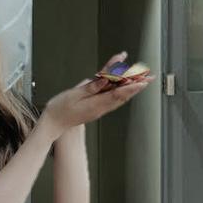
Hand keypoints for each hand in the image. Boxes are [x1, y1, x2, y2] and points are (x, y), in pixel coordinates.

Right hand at [40, 52, 155, 134]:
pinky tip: (123, 85)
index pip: (117, 94)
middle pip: (122, 95)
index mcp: (96, 104)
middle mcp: (100, 108)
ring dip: (131, 88)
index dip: (131, 86)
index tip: (142, 82)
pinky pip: (111, 98)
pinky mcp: (96, 107)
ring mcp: (99, 108)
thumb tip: (105, 80)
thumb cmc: (60, 109)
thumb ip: (91, 87)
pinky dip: (119, 90)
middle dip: (136, 86)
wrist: (54, 124)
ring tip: (142, 80)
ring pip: (119, 97)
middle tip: (149, 78)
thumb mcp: (74, 95)